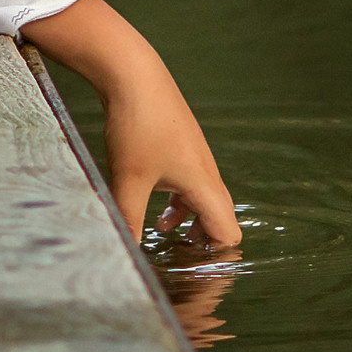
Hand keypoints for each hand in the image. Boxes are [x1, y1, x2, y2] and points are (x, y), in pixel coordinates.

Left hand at [20, 0, 241, 246]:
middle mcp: (207, 174)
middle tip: (185, 270)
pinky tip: (158, 218)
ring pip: (205, 205)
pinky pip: (191, 190)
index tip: (194, 277)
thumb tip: (124, 253)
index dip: (216, 261)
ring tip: (172, 247)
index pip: (227, 236)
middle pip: (220, 223)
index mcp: (204, 185)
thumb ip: (128, 219)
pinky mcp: (180, 149)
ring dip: (193, 228)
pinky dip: (181, 208)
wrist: (134, 74)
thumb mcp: (127, 178)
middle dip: (205, 249)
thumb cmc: (137, 124)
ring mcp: (195, 160)